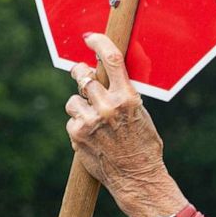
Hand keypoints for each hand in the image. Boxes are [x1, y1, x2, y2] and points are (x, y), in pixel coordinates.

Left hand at [65, 33, 186, 216]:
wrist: (137, 178)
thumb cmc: (143, 146)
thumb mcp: (141, 114)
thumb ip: (123, 95)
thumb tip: (106, 78)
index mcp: (128, 97)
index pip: (111, 60)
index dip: (98, 43)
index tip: (90, 38)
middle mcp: (108, 106)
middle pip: (83, 76)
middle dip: (79, 73)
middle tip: (80, 72)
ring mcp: (90, 120)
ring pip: (74, 100)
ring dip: (79, 106)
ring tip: (93, 120)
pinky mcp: (77, 134)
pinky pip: (72, 120)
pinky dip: (78, 125)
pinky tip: (91, 137)